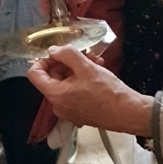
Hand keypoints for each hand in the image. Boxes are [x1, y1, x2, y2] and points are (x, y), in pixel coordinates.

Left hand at [28, 45, 153, 135]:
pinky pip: (74, 92)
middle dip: (66, 62)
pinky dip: (82, 80)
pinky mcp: (79, 113)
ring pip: (66, 83)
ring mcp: (68, 111)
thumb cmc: (107, 92)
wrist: (127, 113)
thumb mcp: (86, 67)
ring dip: (78, 69)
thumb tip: (53, 50)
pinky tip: (98, 71)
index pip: (34, 74)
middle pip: (52, 78)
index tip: (59, 53)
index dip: (44, 60)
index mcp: (55, 95)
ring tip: (95, 60)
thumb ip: (66, 54)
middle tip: (83, 54)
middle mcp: (58, 106)